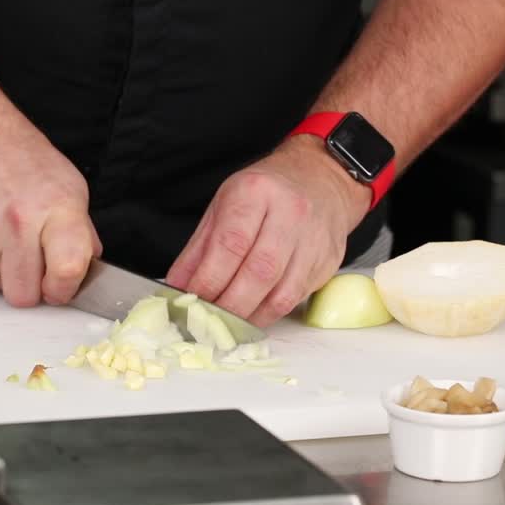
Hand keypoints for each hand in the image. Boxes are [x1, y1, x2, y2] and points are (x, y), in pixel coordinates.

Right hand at [0, 96, 100, 306]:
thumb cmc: (16, 152)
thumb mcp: (66, 181)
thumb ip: (80, 228)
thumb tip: (88, 263)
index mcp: (56, 208)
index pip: (67, 270)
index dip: (64, 290)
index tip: (59, 288)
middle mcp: (18, 221)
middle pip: (23, 295)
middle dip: (27, 286)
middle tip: (26, 262)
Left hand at [166, 136, 369, 326]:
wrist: (319, 179)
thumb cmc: (265, 194)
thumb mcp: (223, 206)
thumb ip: (198, 250)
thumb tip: (177, 288)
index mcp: (256, 192)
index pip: (230, 244)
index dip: (208, 280)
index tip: (191, 300)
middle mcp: (290, 213)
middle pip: (258, 273)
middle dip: (228, 305)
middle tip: (206, 320)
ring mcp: (313, 239)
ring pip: (281, 293)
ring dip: (249, 317)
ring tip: (226, 325)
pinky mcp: (327, 262)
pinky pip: (295, 299)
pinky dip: (268, 314)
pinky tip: (251, 315)